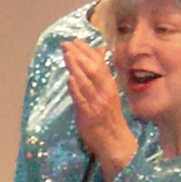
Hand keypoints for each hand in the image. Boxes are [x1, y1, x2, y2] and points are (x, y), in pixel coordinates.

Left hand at [61, 42, 137, 172]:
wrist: (114, 141)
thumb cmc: (109, 116)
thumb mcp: (108, 92)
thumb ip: (101, 74)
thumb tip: (98, 52)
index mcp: (110, 85)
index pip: (99, 63)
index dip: (87, 51)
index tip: (76, 40)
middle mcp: (105, 91)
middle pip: (93, 69)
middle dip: (79, 55)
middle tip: (66, 43)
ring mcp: (97, 103)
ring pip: (86, 81)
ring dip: (75, 67)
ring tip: (66, 54)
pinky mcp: (88, 114)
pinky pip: (82, 99)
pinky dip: (76, 88)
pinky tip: (70, 78)